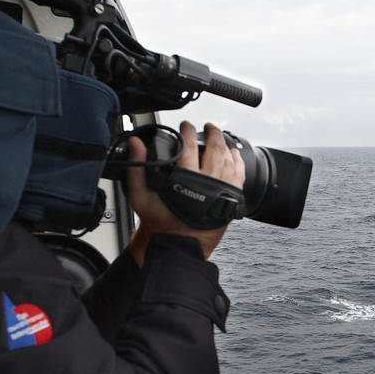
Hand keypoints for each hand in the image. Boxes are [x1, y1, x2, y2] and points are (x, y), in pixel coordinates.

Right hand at [126, 121, 245, 263]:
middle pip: (215, 148)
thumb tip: (135, 143)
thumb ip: (137, 168)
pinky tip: (232, 155)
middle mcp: (207, 183)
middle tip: (207, 127)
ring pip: (229, 160)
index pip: (189, 145)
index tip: (186, 125)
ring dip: (225, 145)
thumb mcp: (140, 197)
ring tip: (219, 138)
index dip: (188, 131)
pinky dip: (237, 162)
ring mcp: (222, 191)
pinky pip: (239, 175)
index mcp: (186, 179)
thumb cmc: (161, 225)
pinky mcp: (230, 199)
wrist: (179, 247)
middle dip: (212, 133)